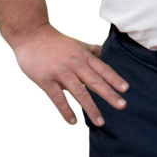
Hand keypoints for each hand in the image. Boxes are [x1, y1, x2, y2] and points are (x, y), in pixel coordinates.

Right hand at [12, 23, 128, 126]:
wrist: (31, 35)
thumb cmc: (54, 40)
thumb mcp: (76, 41)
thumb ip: (89, 48)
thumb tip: (102, 52)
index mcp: (83, 55)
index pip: (102, 68)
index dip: (114, 79)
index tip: (126, 89)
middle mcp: (75, 64)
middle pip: (95, 81)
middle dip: (109, 94)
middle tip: (122, 105)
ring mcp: (61, 72)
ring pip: (79, 92)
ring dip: (90, 108)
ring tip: (100, 121)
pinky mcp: (46, 80)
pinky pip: (58, 98)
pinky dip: (65, 111)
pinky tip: (73, 122)